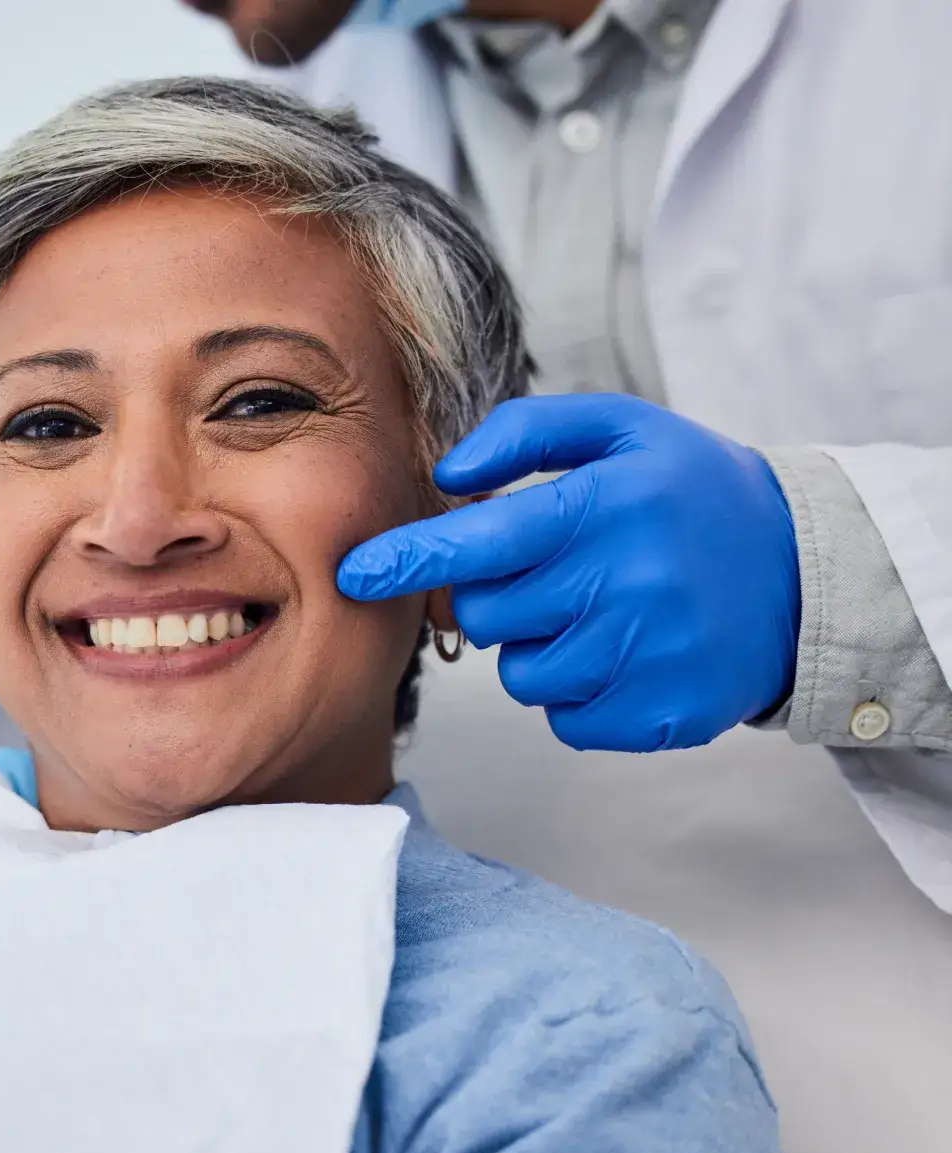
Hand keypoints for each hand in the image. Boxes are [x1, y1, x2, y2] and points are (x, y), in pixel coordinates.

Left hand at [336, 395, 800, 751]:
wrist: (804, 573)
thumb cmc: (688, 494)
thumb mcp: (621, 429)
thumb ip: (525, 432)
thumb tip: (448, 476)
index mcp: (605, 507)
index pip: (478, 542)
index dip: (407, 559)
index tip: (353, 574)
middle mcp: (625, 583)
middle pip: (487, 614)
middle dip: (497, 595)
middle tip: (553, 571)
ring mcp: (645, 656)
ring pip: (520, 673)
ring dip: (539, 646)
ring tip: (599, 610)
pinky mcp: (660, 715)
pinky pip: (564, 719)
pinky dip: (577, 692)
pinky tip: (623, 652)